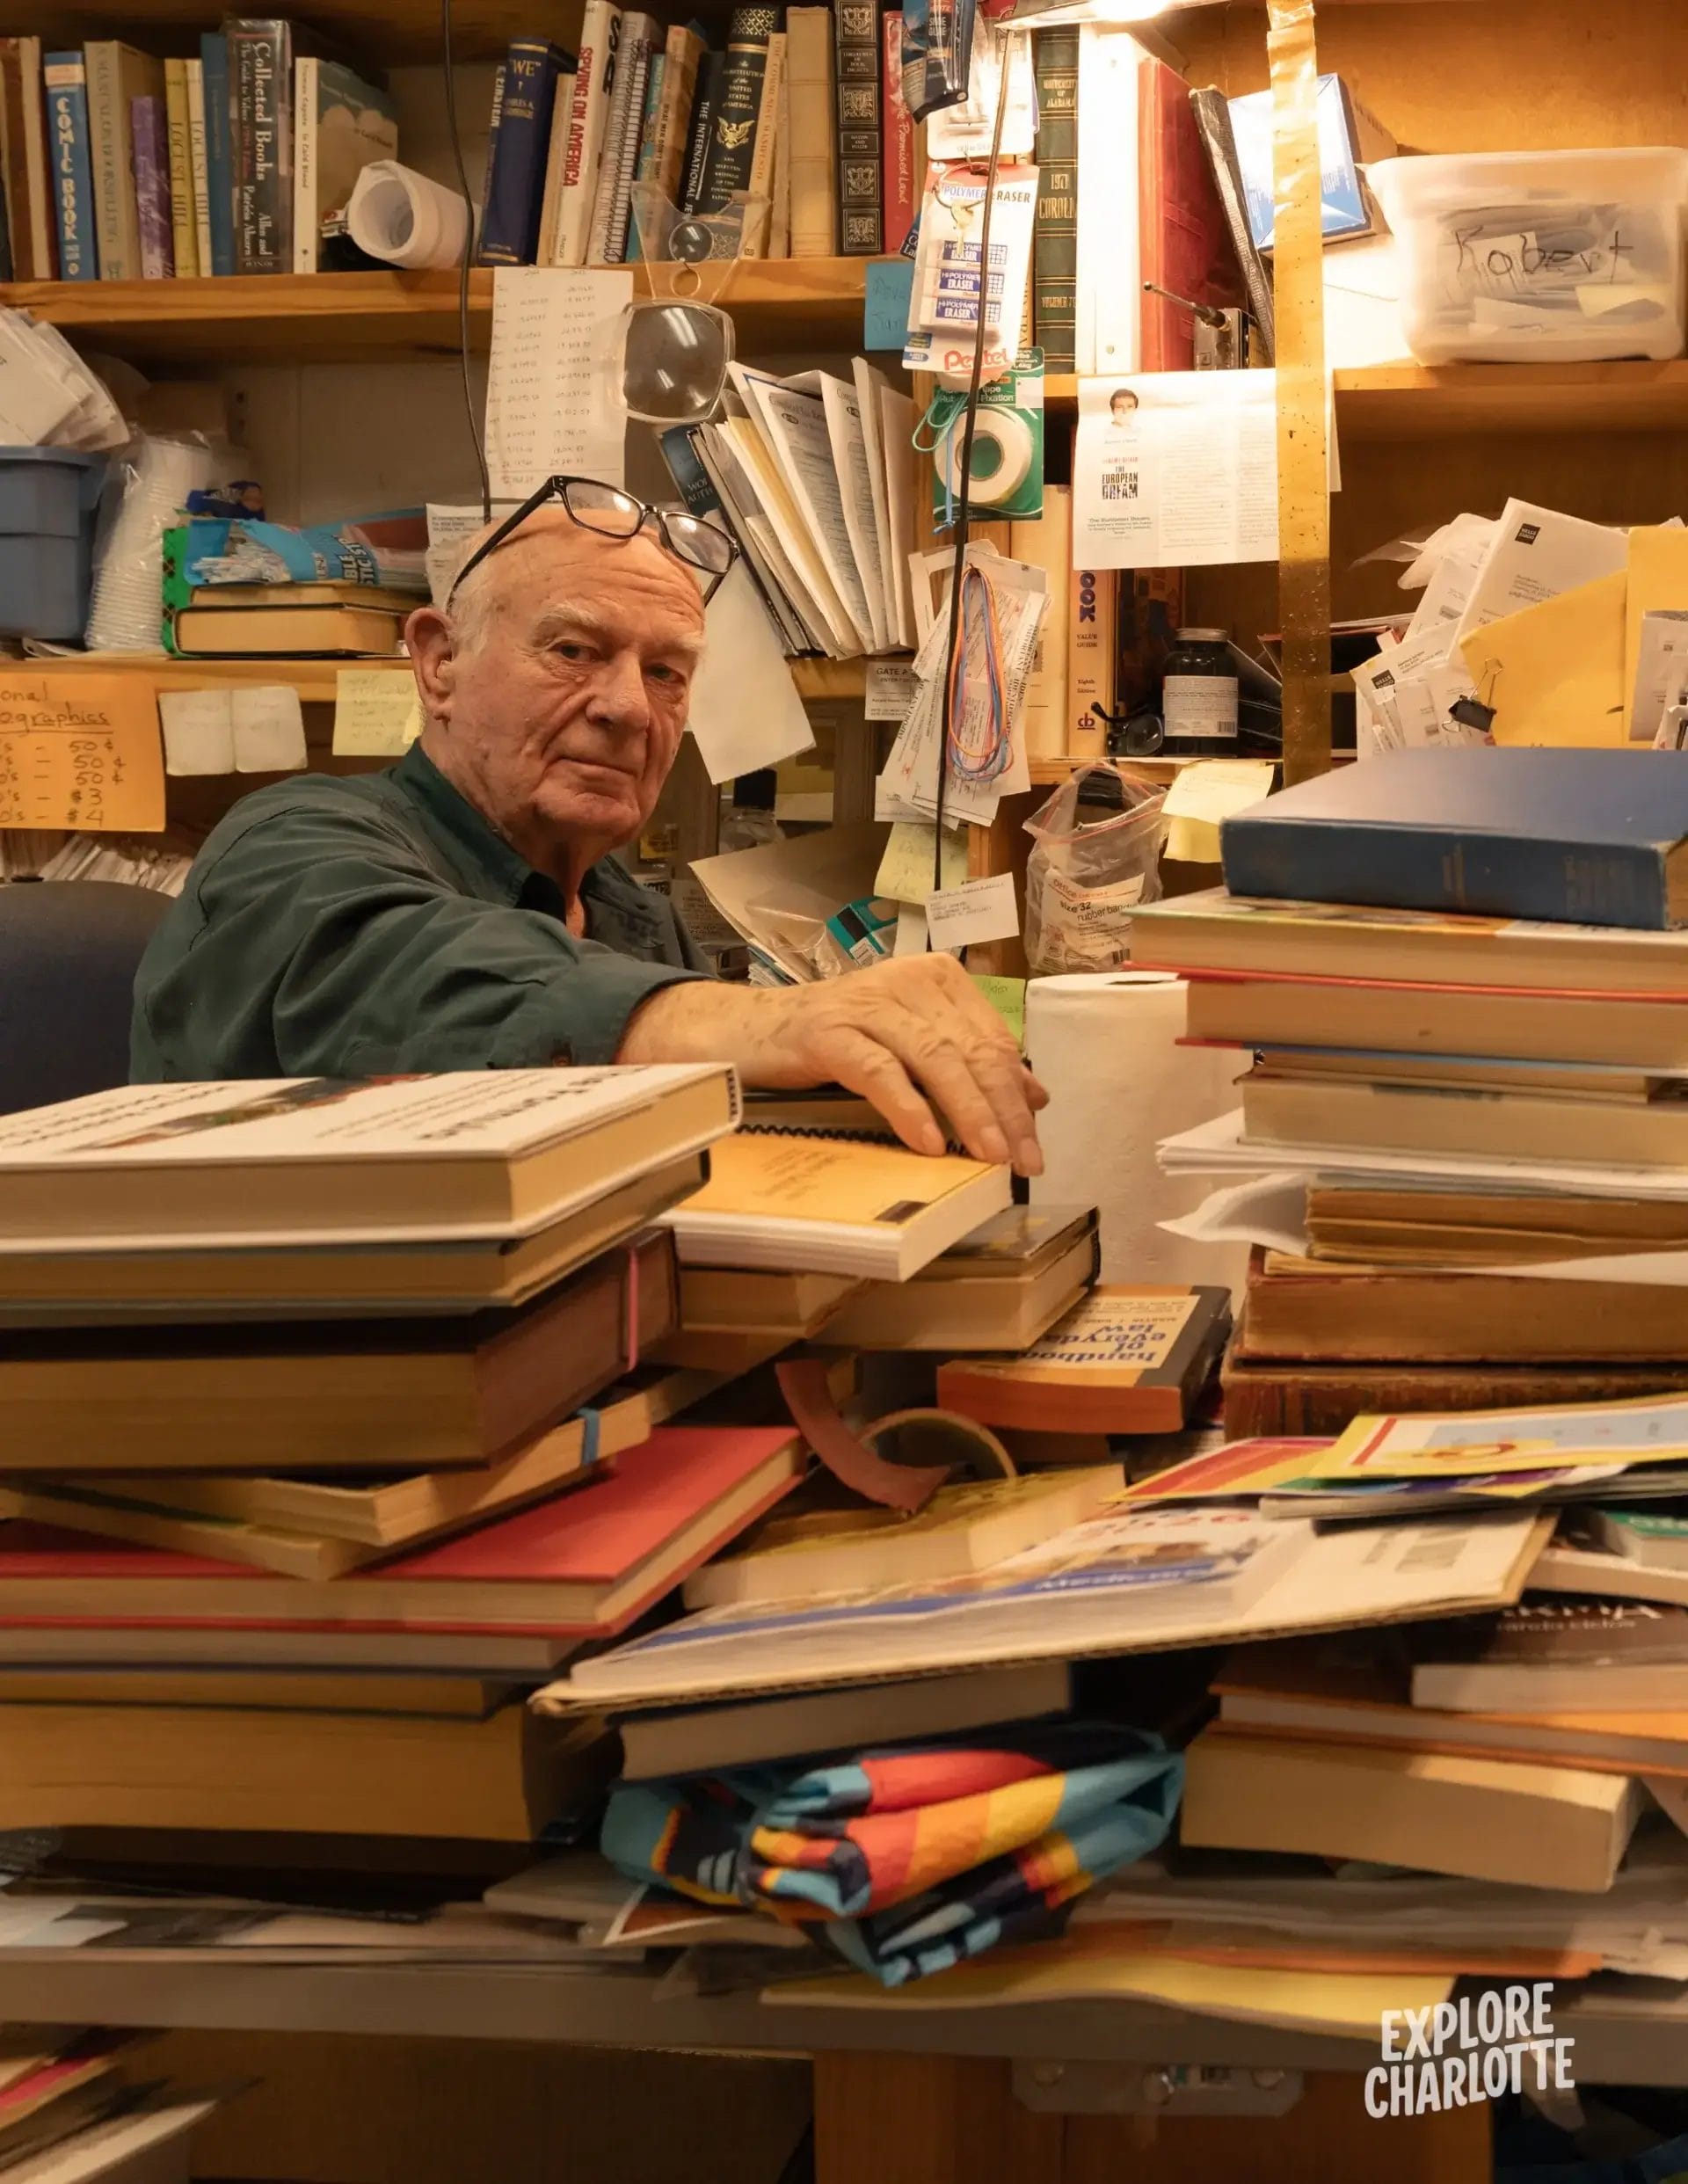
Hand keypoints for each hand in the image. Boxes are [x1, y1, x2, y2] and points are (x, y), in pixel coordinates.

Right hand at [619, 955, 1047, 1175]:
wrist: (749, 1030)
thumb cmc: (836, 1040)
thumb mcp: (910, 1045)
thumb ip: (968, 1062)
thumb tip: (1034, 1095)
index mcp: (937, 980)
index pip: (993, 1041)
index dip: (1017, 1096)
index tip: (1033, 1145)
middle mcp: (908, 982)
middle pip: (972, 1051)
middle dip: (1003, 1112)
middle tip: (1024, 1162)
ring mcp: (867, 1004)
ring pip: (936, 1060)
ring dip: (968, 1114)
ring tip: (988, 1157)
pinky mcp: (830, 1031)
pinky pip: (881, 1073)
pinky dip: (909, 1109)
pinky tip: (930, 1143)